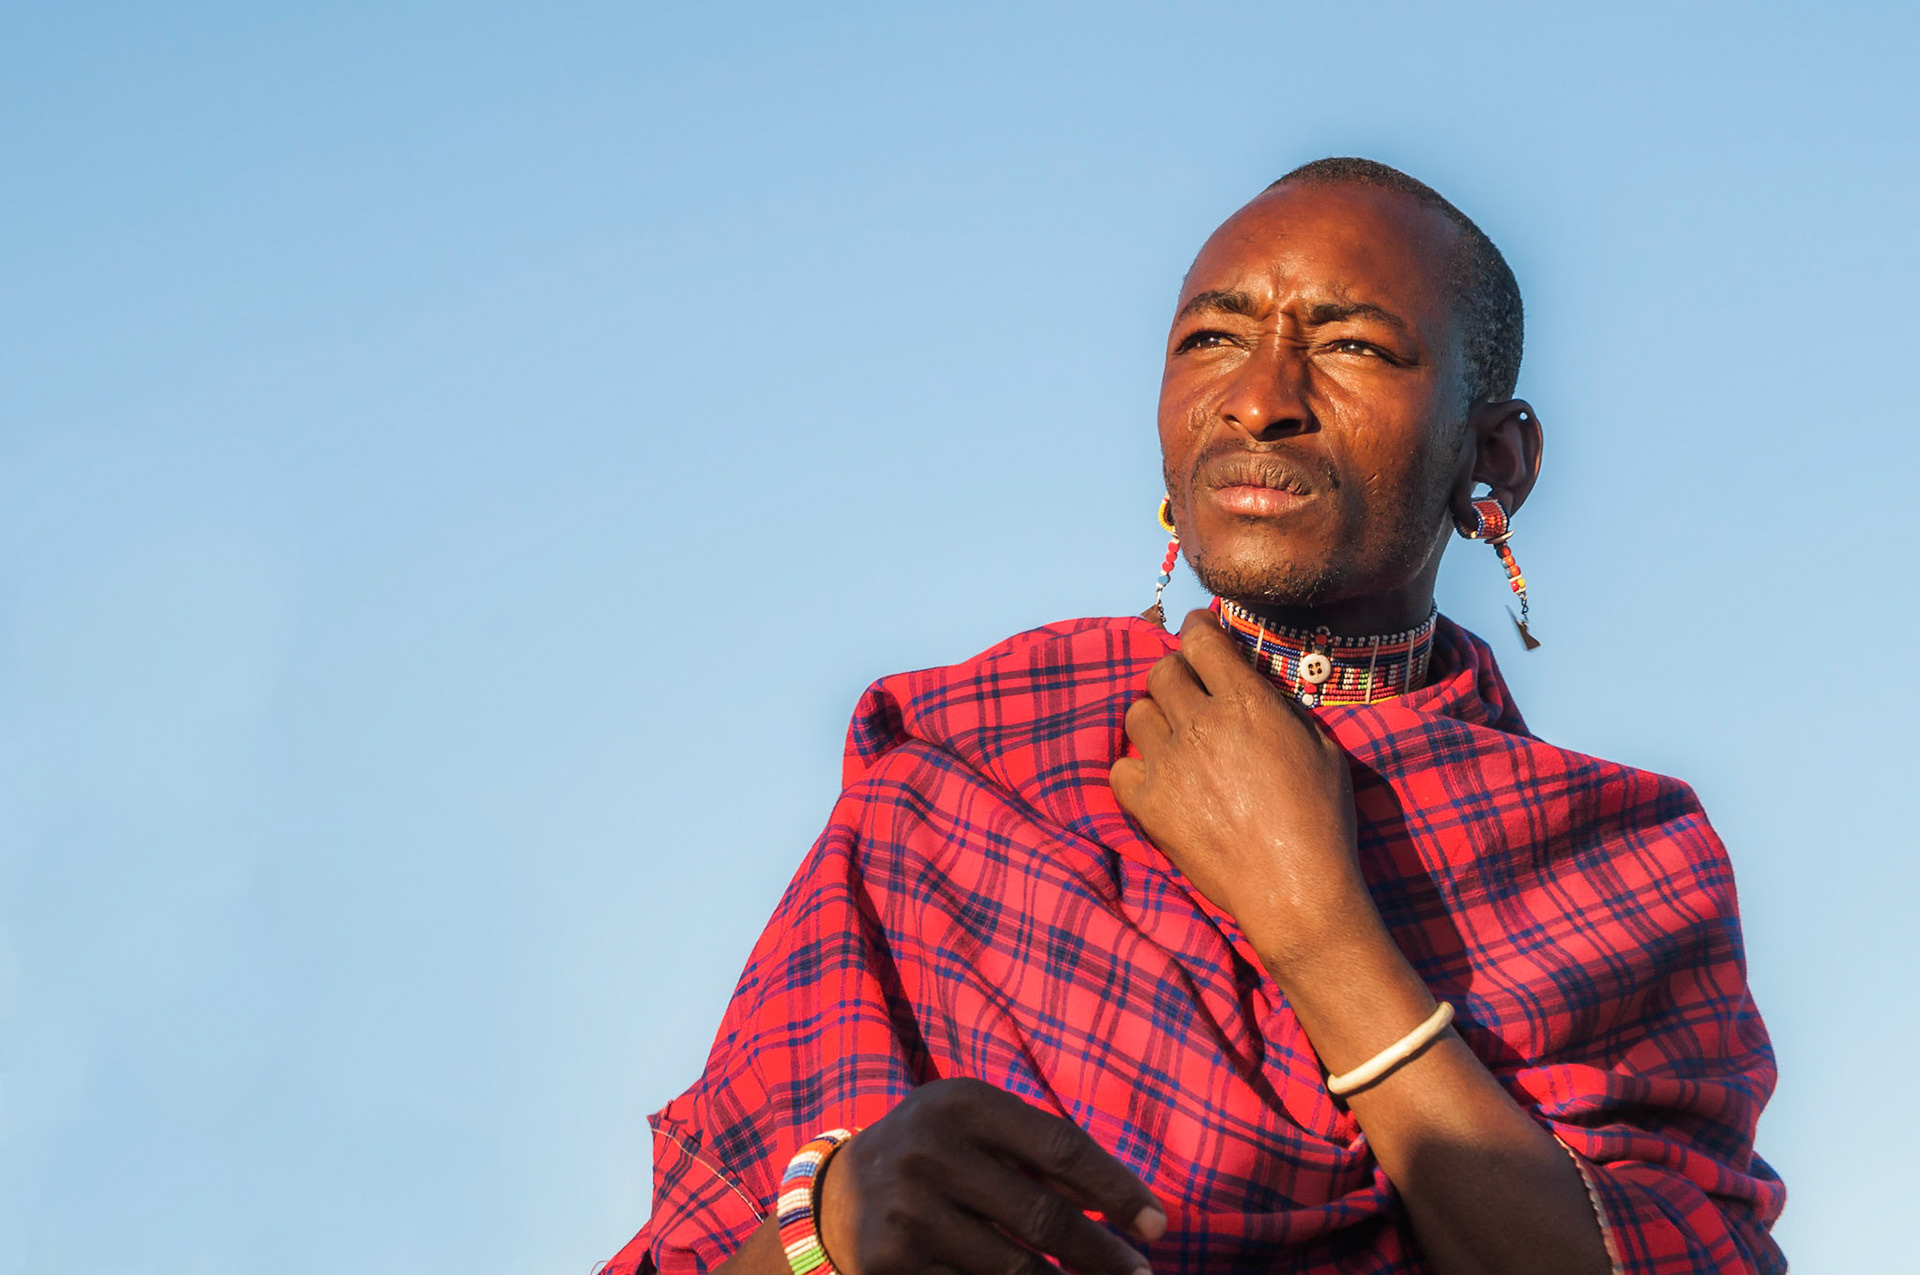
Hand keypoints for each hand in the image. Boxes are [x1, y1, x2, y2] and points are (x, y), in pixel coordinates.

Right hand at [816, 1078, 1165, 1274]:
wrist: (834, 1197)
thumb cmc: (936, 1156)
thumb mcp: (981, 1133)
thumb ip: (1046, 1158)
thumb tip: (1131, 1206)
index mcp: (962, 1103)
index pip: (1061, 1147)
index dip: (1117, 1189)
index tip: (1157, 1226)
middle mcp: (931, 1150)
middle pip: (1044, 1216)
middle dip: (1103, 1254)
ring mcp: (908, 1210)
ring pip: (1016, 1269)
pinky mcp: (892, 1263)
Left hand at [1108, 609, 1376, 981]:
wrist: (1292, 889)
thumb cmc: (1321, 820)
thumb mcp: (1322, 748)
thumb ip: (1281, 709)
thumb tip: (1257, 689)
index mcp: (1244, 702)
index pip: (1201, 639)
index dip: (1197, 628)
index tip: (1198, 630)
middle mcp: (1199, 723)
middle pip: (1162, 671)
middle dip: (1176, 672)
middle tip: (1189, 689)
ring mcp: (1167, 763)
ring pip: (1136, 712)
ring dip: (1155, 716)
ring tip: (1174, 735)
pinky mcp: (1148, 803)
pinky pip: (1120, 767)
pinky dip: (1135, 768)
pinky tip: (1159, 778)